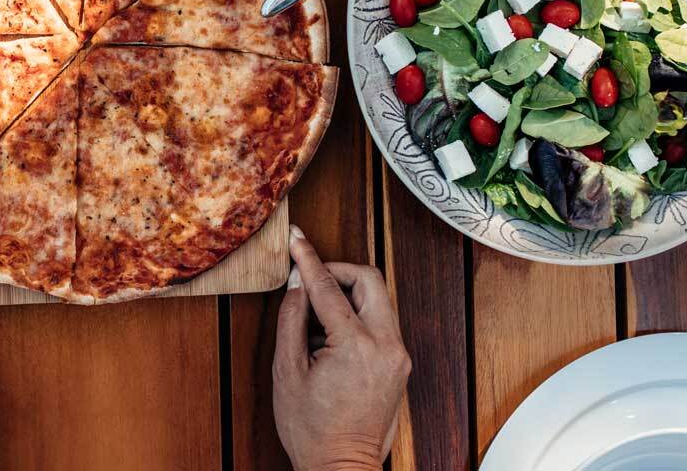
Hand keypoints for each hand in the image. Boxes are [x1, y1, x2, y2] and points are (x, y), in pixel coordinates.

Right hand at [272, 226, 410, 470]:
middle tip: (310, 278)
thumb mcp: (286, 371)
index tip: (296, 239)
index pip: (329, 287)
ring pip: (378, 297)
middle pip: (368, 278)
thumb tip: (297, 283)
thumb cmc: (312, 430)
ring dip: (348, 292)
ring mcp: (398, 355)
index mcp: (357, 346)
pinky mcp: (400, 363)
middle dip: (337, 270)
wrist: (341, 468)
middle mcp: (386, 345)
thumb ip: (292, 318)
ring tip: (316, 312)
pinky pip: (380, 320)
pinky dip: (357, 313)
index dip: (307, 260)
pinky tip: (331, 332)